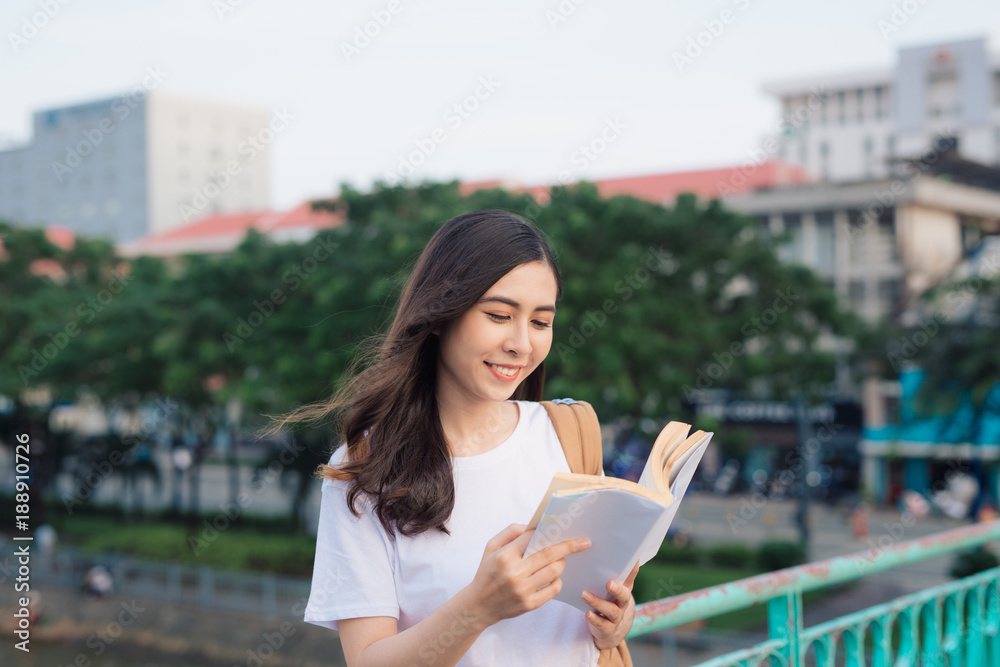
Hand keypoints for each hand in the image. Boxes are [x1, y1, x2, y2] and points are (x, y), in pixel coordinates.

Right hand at [465, 523, 591, 628]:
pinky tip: (553, 577)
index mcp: (504, 555)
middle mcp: (514, 572)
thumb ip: (510, 532)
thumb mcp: (491, 547)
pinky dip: (557, 580)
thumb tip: (533, 526)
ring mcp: (523, 590)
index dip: (548, 532)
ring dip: (562, 563)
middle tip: (584, 542)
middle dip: (570, 546)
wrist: (479, 605)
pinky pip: (553, 589)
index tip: (564, 528)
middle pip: (550, 554)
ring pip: (554, 571)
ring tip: (560, 560)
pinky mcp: (530, 604)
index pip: (533, 538)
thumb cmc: (486, 572)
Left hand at [582, 561, 638, 650]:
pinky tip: (587, 613)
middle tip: (609, 583)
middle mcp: (622, 602)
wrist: (608, 628)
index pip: (631, 576)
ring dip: (598, 602)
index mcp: (623, 588)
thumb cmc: (605, 598)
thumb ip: (604, 569)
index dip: (632, 568)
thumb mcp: (607, 584)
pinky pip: (602, 624)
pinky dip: (594, 618)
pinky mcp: (607, 628)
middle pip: (624, 595)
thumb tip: (595, 545)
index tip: (632, 559)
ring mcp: (616, 616)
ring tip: (585, 594)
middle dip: (617, 589)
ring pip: (611, 610)